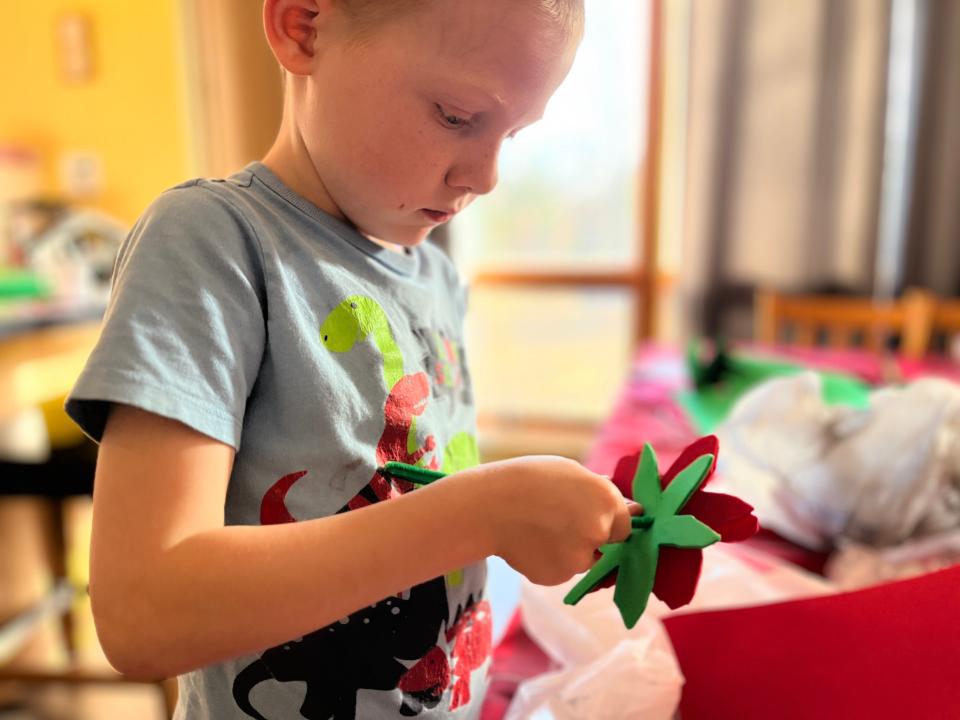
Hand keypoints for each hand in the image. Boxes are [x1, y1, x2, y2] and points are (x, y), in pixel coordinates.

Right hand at [463, 456, 639, 585]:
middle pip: (609, 544)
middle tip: (564, 521)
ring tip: (542, 529)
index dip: (612, 520)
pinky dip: (552, 560)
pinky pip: (563, 570)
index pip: (627, 524)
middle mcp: (599, 533)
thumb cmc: (528, 479)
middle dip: (594, 536)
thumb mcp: (571, 471)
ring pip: (584, 559)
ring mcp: (579, 559)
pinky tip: (533, 542)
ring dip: (572, 549)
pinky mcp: (557, 577)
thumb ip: (601, 492)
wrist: (487, 506)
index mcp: (607, 502)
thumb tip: (629, 507)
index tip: (594, 514)